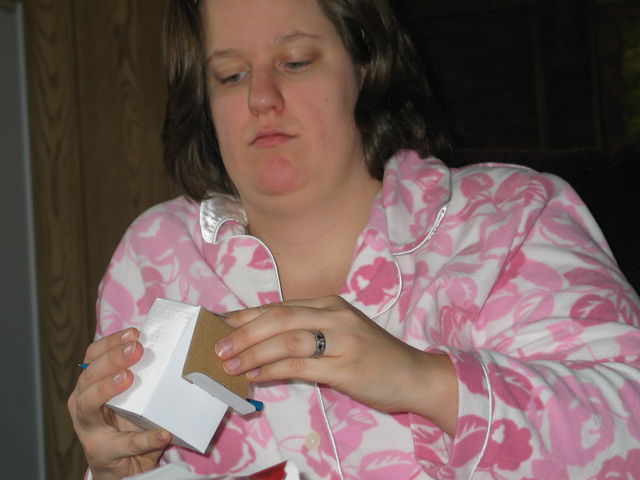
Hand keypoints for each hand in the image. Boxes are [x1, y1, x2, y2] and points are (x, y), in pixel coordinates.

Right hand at [68, 328, 171, 479]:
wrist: (125, 471)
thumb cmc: (130, 426)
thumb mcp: (136, 398)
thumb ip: (145, 378)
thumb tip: (174, 348)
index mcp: (90, 387)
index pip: (92, 357)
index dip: (110, 342)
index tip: (134, 332)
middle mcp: (82, 405)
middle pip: (88, 376)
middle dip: (111, 359)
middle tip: (136, 349)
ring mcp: (89, 430)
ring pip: (88, 404)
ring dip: (107, 388)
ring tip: (128, 377)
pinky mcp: (102, 453)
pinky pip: (124, 444)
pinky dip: (145, 438)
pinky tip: (163, 433)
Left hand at [217, 296, 457, 433]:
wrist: (413, 375)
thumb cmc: (373, 356)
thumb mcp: (340, 333)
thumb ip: (307, 333)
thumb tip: (261, 343)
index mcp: (329, 304)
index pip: (279, 306)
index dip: (246, 315)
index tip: (220, 325)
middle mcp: (334, 315)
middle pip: (280, 317)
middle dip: (244, 332)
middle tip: (217, 347)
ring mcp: (342, 340)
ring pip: (287, 340)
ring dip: (253, 352)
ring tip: (229, 365)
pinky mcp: (346, 367)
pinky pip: (301, 366)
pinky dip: (273, 370)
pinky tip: (255, 376)